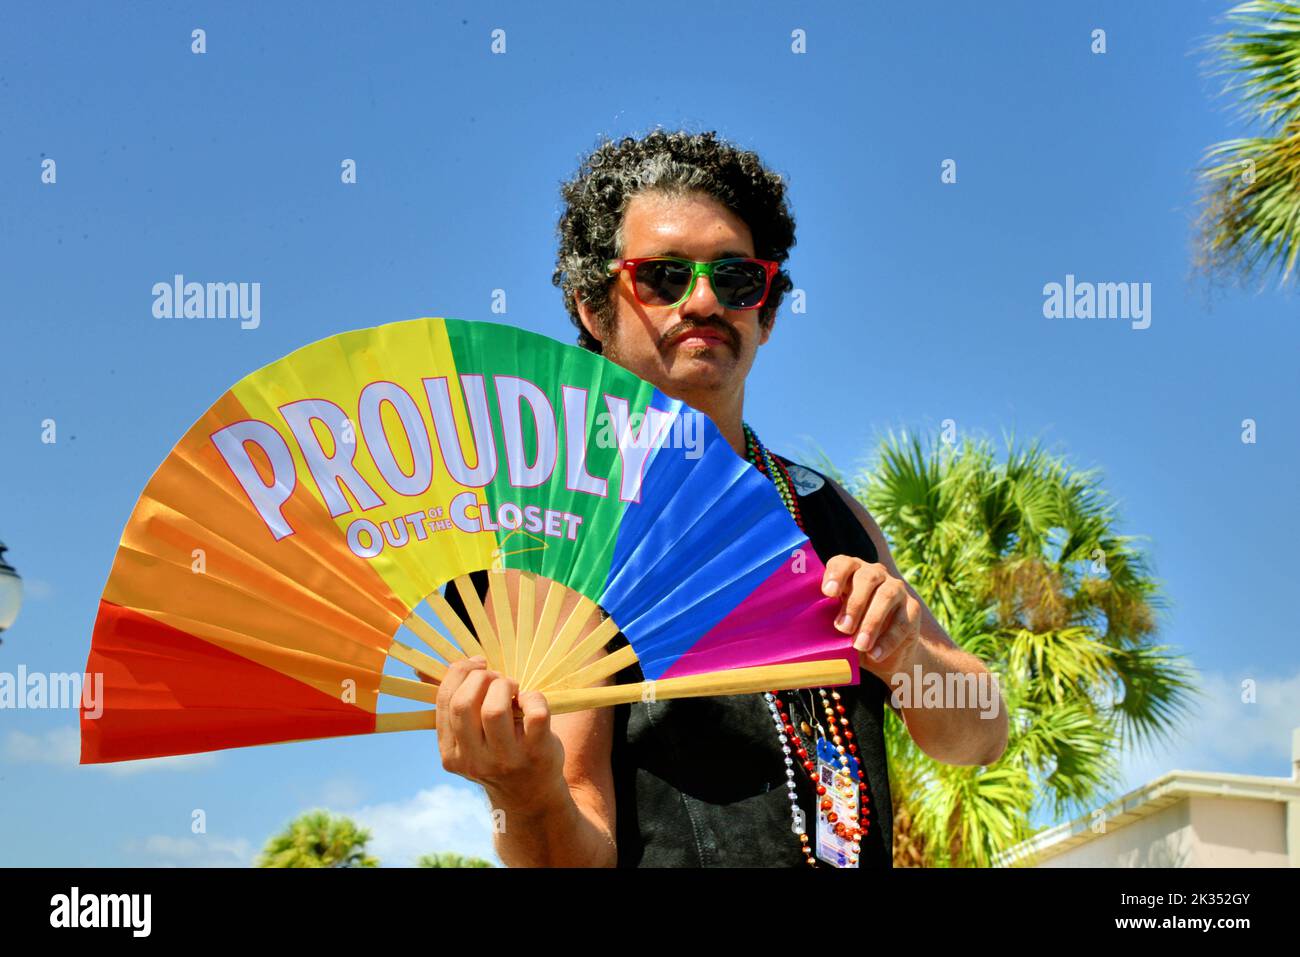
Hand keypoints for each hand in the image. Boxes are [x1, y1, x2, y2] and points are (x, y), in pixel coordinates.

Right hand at [434, 656, 566, 809]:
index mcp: (451, 754)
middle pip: (463, 704)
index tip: (476, 662)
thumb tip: (420, 671)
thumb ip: (450, 707)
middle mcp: (474, 760)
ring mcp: (505, 759)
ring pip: (494, 709)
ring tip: (513, 688)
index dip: (459, 672)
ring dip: (505, 686)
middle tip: (496, 678)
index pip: (444, 702)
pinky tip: (531, 701)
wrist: (530, 794)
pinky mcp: (536, 753)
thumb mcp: (468, 738)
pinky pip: (534, 714)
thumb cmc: (497, 753)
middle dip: (481, 677)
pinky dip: (534, 698)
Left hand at [821, 555, 921, 674]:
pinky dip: (887, 640)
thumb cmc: (851, 633)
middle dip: (854, 603)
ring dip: (871, 622)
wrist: (883, 652)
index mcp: (851, 573)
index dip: (836, 574)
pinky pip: (902, 621)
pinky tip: (875, 654)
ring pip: (886, 596)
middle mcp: (875, 574)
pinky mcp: (913, 608)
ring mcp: (896, 588)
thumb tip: (808, 635)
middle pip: (867, 578)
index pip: (843, 563)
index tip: (828, 593)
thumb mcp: (837, 627)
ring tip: (859, 645)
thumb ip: (826, 623)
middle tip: (843, 628)